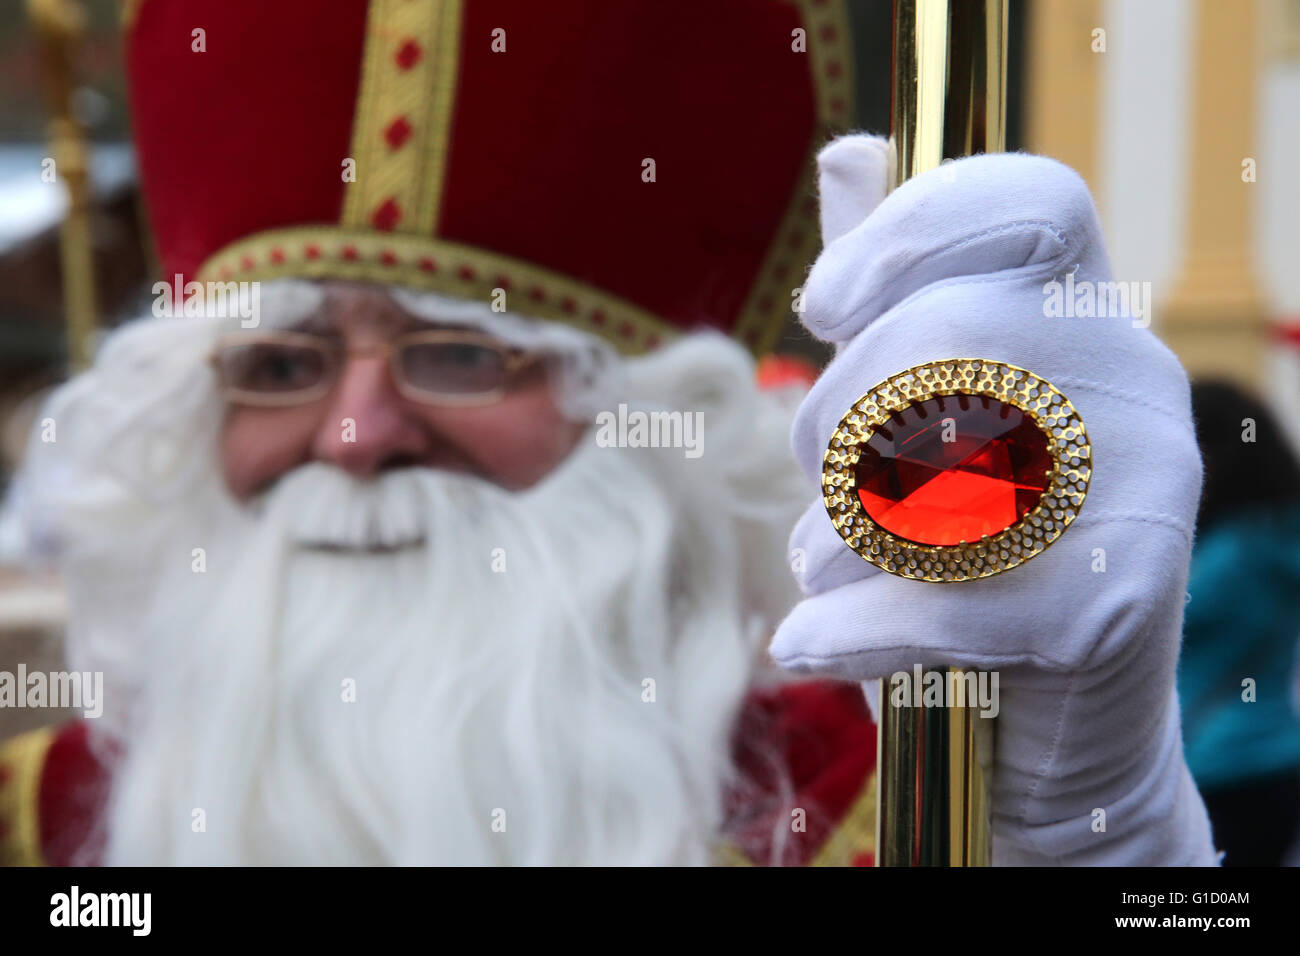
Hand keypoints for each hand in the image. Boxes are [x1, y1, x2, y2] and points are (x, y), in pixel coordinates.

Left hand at [770, 134, 1217, 864]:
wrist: (1038, 724)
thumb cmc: (957, 550)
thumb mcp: (915, 412)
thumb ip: (891, 289)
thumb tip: (850, 153)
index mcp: (1082, 316)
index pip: (1028, 202)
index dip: (909, 232)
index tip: (821, 306)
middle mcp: (1130, 382)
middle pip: (953, 328)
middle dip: (838, 409)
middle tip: (811, 475)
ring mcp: (1141, 490)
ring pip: (946, 460)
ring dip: (839, 527)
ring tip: (817, 564)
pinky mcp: (1116, 606)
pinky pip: (951, 596)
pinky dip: (852, 627)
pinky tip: (809, 643)